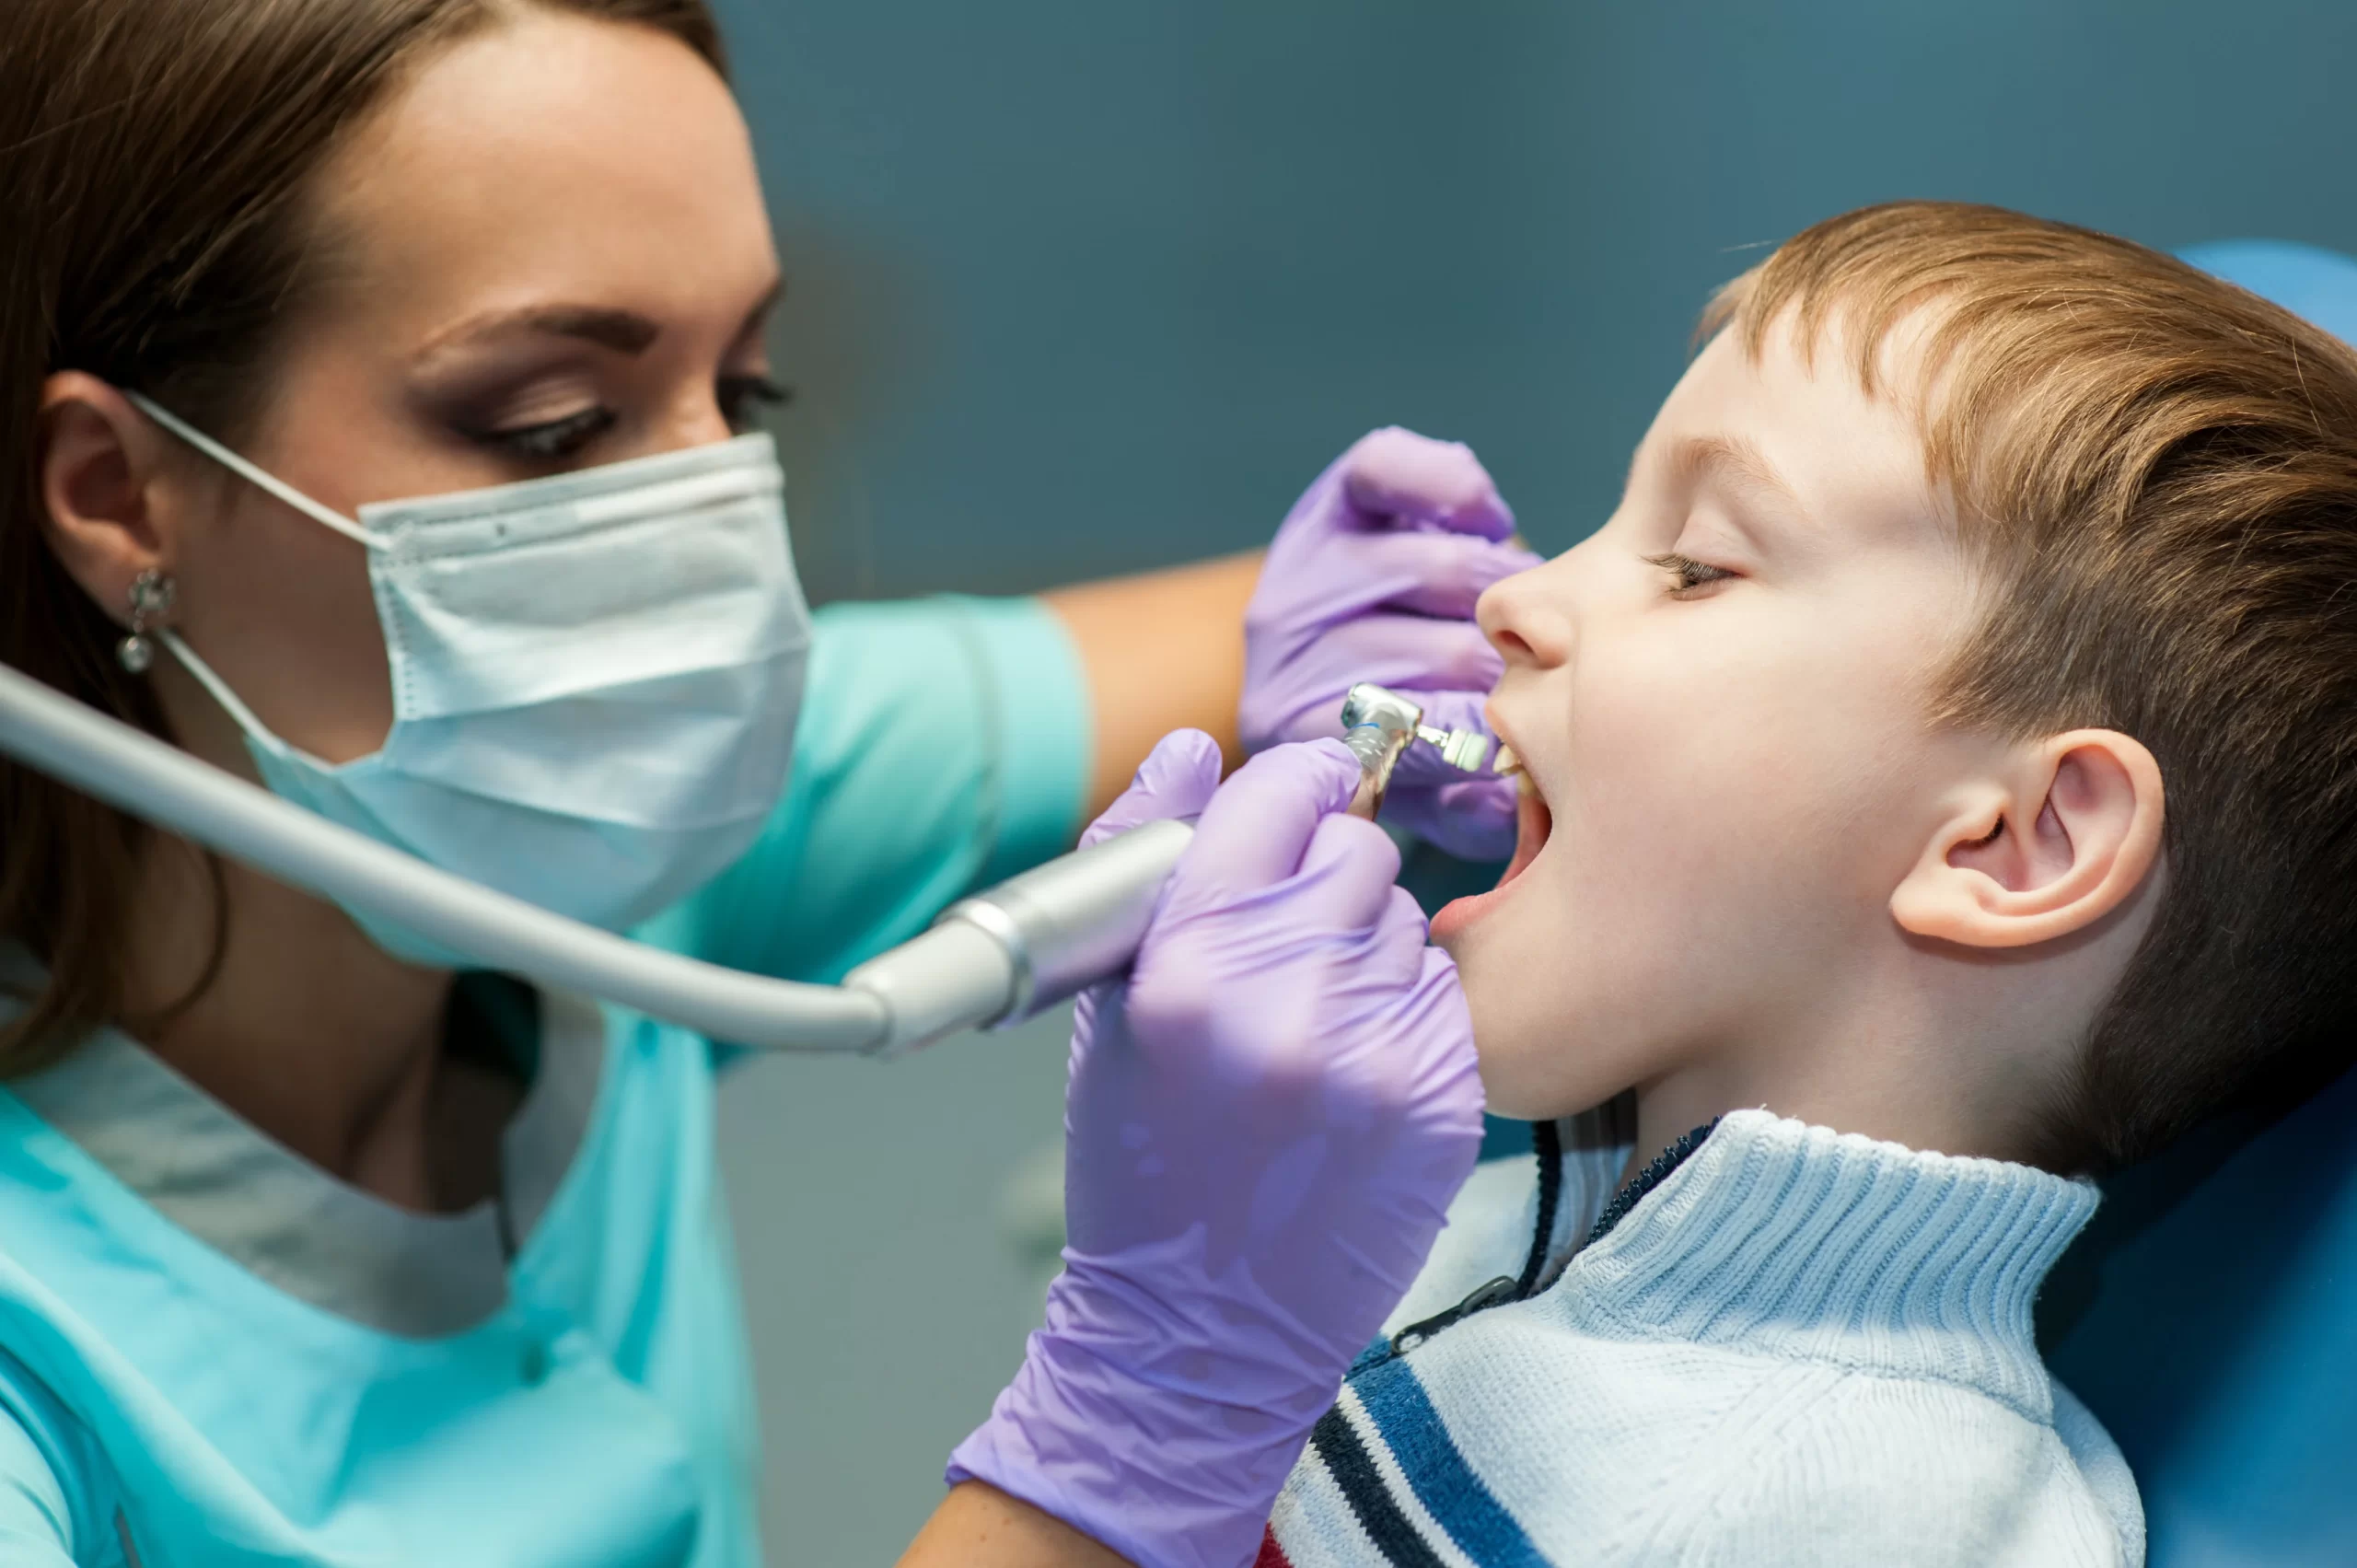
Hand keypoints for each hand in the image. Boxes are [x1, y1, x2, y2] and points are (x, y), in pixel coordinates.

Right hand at [948, 732, 1485, 1567]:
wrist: (1204, 1325)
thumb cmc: (1144, 1161)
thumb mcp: (1109, 1007)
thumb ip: (1140, 860)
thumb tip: (1190, 749)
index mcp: (1188, 965)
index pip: (1276, 797)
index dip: (1290, 788)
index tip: (1295, 803)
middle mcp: (1286, 1000)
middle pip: (1357, 852)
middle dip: (1326, 879)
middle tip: (1287, 947)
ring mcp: (1375, 1055)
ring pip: (1406, 923)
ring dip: (1367, 951)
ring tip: (1310, 1028)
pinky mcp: (1443, 1100)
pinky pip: (1442, 999)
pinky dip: (1405, 1018)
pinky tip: (1353, 1074)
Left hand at [1239, 427, 1539, 860]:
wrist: (1343, 641)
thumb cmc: (1400, 723)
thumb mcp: (1424, 786)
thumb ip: (1463, 805)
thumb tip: (1511, 800)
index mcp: (1297, 725)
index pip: (1416, 736)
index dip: (1491, 733)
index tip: (1532, 728)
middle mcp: (1285, 643)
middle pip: (1448, 651)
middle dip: (1517, 661)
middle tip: (1548, 662)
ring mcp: (1304, 562)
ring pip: (1442, 568)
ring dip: (1509, 587)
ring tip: (1526, 609)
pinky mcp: (1331, 497)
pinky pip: (1394, 468)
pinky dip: (1458, 490)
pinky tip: (1489, 522)